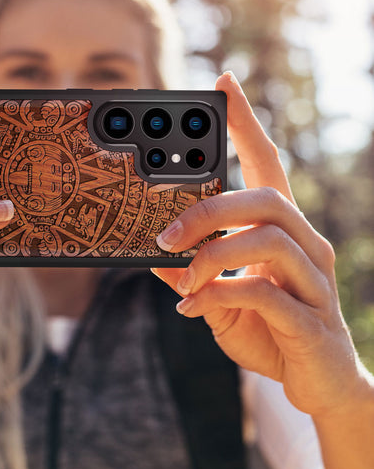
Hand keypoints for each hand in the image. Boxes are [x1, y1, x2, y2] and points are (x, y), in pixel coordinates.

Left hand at [152, 72, 368, 418]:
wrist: (317, 385)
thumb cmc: (267, 328)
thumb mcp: (218, 295)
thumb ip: (191, 272)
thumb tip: (152, 254)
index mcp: (281, 230)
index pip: (267, 163)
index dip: (246, 123)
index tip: (224, 83)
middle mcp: (305, 244)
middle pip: (265, 198)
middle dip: (209, 210)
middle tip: (164, 235)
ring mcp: (314, 281)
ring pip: (268, 238)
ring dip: (212, 254)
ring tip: (181, 276)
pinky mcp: (312, 320)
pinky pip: (264, 292)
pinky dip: (220, 294)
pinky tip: (195, 308)